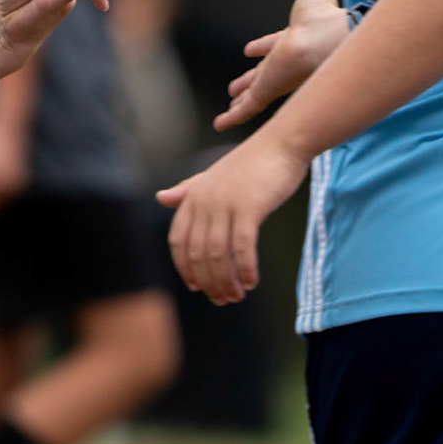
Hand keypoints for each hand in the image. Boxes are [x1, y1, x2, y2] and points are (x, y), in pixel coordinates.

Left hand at [158, 137, 309, 303]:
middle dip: (208, 283)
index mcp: (193, 196)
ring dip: (226, 282)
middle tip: (223, 299)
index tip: (198, 287)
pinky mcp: (248, 208)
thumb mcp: (213, 176)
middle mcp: (204, 201)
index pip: (178, 242)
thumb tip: (160, 198)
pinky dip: (244, 269)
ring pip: (217, 256)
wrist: (282, 144)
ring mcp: (224, 204)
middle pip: (197, 255)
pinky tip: (251, 282)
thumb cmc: (251, 162)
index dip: (185, 268)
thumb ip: (187, 190)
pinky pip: (241, 248)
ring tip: (237, 296)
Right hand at [214, 0, 348, 130]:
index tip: (249, 49)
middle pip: (263, 77)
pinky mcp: (266, 93)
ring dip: (240, 104)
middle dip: (250, 82)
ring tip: (228, 112)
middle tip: (236, 89)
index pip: (274, 46)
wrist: (326, 41)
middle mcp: (284, 65)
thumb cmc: (323, 16)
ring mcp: (275, 80)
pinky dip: (232, 118)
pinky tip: (219, 125)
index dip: (263, 46)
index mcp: (293, 42)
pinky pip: (245, 110)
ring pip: (254, 97)